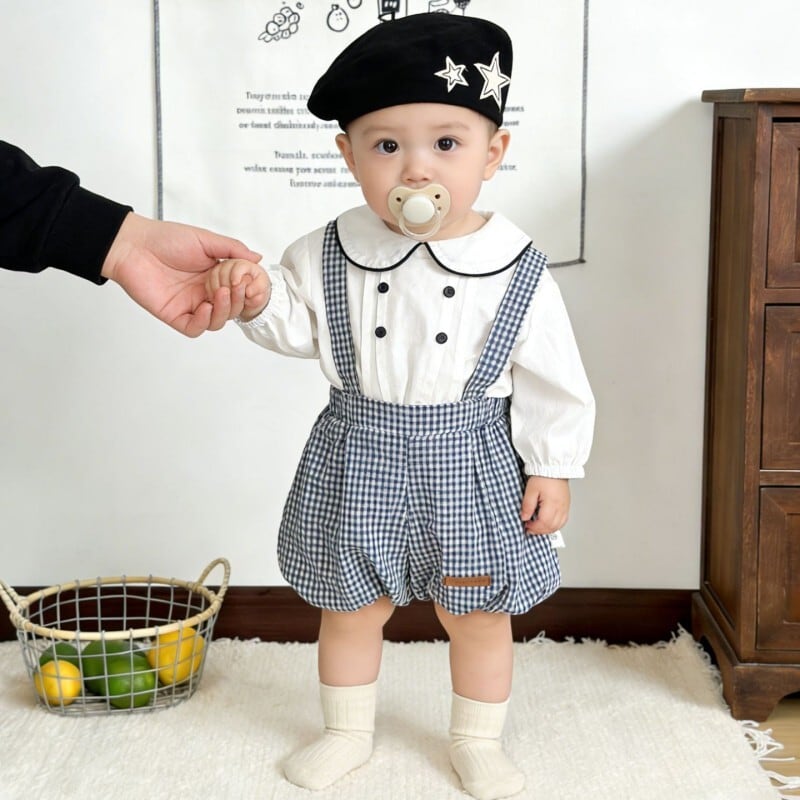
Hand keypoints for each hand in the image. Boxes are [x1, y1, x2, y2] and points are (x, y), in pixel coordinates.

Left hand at [100, 212, 261, 336]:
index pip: (239, 292)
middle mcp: (205, 293)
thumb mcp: (206, 240)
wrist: (133, 245)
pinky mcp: (175, 315)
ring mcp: (191, 305)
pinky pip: (195, 328)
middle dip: (238, 301)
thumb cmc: (166, 239)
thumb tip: (258, 258)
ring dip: (224, 311)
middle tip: (235, 287)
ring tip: (221, 293)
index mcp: (215, 277)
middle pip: (232, 309)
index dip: (249, 292)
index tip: (252, 285)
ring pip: (217, 321)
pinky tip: (204, 307)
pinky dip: (204, 322)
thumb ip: (232, 250)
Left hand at [520, 476, 569, 534]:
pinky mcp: (566, 505)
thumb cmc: (544, 476)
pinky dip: (555, 525)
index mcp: (552, 504)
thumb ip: (527, 505)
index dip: (534, 527)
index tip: (526, 525)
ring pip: (558, 526)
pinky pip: (563, 521)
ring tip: (538, 527)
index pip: (544, 523)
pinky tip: (548, 524)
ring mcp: (565, 507)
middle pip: (551, 527)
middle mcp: (561, 507)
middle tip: (530, 528)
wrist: (554, 468)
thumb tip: (524, 517)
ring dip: (547, 529)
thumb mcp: (531, 490)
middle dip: (540, 530)